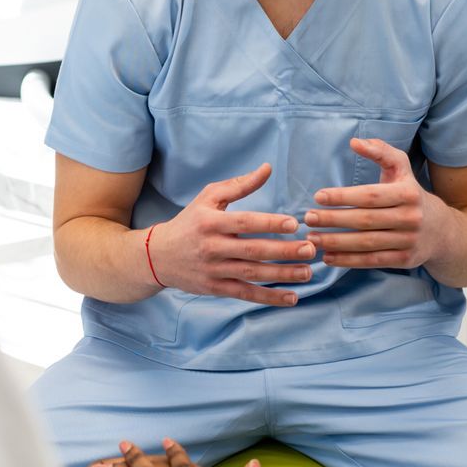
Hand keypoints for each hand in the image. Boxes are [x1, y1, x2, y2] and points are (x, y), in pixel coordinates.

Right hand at [147, 163, 314, 305]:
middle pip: (252, 251)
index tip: (294, 224)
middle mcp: (212, 247)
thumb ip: (239, 185)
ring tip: (307, 272)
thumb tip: (268, 168)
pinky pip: (245, 293)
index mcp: (211, 222)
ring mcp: (213, 270)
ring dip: (282, 275)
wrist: (157, 256)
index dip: (269, 223)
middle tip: (310, 249)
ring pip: (251, 274)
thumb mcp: (208, 198)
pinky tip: (292, 297)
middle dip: (283, 251)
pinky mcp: (215, 288)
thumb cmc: (189, 222)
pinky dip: (268, 297)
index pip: (244, 223)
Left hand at [305, 138, 451, 269]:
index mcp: (408, 193)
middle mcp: (411, 217)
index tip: (318, 196)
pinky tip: (328, 257)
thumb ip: (380, 151)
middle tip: (308, 218)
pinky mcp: (405, 260)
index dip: (343, 196)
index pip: (370, 195)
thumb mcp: (401, 169)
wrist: (441, 230)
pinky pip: (372, 261)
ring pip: (366, 243)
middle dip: (333, 220)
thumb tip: (354, 142)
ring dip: (336, 242)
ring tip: (313, 239)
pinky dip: (348, 260)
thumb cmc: (409, 193)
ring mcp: (409, 241)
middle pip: (365, 220)